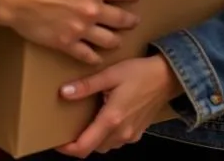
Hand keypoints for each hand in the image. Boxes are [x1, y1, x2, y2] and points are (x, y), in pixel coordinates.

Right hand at [0, 0, 140, 65]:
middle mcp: (93, 10)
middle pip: (121, 19)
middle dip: (130, 20)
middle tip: (134, 20)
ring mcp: (80, 30)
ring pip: (108, 40)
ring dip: (116, 39)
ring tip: (118, 39)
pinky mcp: (66, 44)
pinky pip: (87, 56)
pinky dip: (95, 57)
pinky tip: (97, 57)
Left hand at [55, 55, 183, 156]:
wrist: (167, 78)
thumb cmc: (139, 73)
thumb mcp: (110, 74)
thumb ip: (86, 85)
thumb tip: (63, 93)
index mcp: (111, 120)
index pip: (84, 146)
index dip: (67, 148)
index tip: (56, 141)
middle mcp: (121, 133)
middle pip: (93, 148)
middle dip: (78, 142)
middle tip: (66, 127)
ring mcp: (130, 135)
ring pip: (105, 146)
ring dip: (92, 139)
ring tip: (81, 123)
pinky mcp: (137, 132)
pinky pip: (116, 140)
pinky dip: (105, 135)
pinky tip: (101, 118)